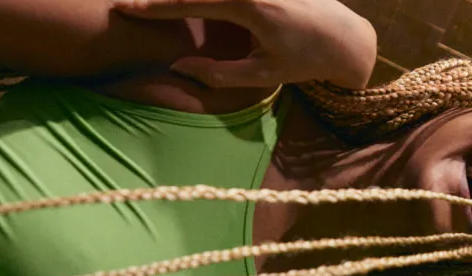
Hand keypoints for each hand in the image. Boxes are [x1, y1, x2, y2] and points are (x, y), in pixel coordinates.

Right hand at [113, 0, 376, 88]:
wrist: (347, 38)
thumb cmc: (307, 60)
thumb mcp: (263, 74)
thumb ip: (218, 73)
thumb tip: (178, 66)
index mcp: (248, 5)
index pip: (188, 2)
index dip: (153, 7)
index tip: (124, 8)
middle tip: (126, 3)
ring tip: (153, 4)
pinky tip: (187, 3)